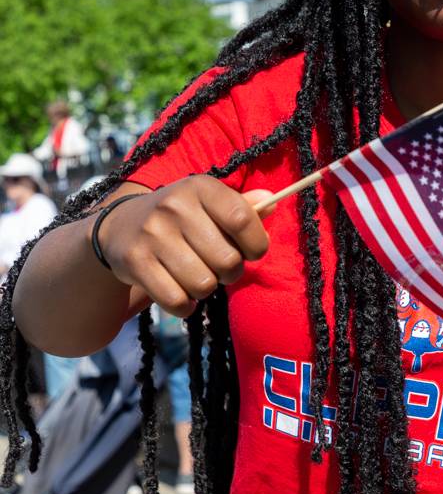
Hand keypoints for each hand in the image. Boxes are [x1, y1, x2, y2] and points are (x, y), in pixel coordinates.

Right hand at [95, 176, 272, 316]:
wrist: (120, 227)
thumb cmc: (181, 217)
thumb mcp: (208, 203)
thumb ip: (242, 206)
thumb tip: (271, 202)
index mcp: (200, 187)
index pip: (243, 219)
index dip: (257, 245)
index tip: (252, 252)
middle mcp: (174, 206)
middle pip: (228, 260)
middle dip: (230, 272)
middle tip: (218, 266)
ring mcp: (152, 235)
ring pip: (204, 285)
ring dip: (206, 289)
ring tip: (197, 276)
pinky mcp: (135, 263)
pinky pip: (177, 302)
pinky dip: (185, 306)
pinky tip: (181, 292)